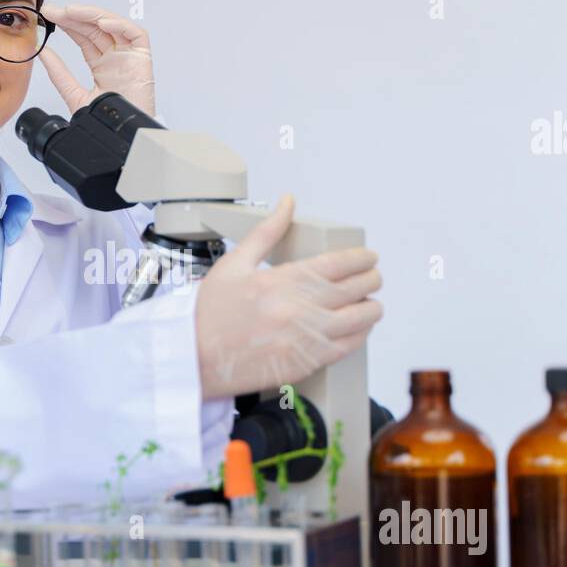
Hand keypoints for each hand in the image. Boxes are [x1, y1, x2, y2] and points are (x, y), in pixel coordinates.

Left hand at [37, 3, 156, 116]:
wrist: (125, 139)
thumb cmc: (107, 123)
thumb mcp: (75, 96)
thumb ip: (60, 74)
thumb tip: (43, 52)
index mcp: (102, 65)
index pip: (83, 38)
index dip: (67, 25)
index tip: (48, 16)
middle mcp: (116, 57)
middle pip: (94, 28)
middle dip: (73, 17)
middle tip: (53, 10)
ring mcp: (129, 56)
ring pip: (112, 26)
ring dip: (92, 15)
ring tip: (71, 11)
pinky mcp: (143, 58)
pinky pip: (136, 34)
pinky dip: (120, 25)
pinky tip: (102, 22)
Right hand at [194, 195, 383, 399]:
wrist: (193, 358)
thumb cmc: (209, 313)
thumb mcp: (234, 263)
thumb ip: (267, 232)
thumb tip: (287, 203)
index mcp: (284, 279)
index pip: (340, 263)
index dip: (362, 259)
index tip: (368, 257)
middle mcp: (300, 308)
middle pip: (357, 289)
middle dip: (371, 279)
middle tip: (373, 276)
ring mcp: (306, 338)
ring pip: (360, 319)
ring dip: (371, 308)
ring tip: (370, 303)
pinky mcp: (306, 363)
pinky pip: (348, 347)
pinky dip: (360, 335)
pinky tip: (358, 329)